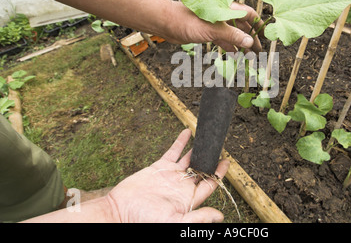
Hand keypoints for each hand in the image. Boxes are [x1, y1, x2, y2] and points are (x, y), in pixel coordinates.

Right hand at [105, 129, 229, 222]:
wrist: (120, 210)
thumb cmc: (145, 220)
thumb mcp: (174, 221)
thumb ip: (197, 217)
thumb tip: (219, 215)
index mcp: (189, 199)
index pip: (210, 184)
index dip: (219, 173)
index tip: (227, 162)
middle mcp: (182, 186)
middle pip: (202, 169)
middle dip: (211, 159)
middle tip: (220, 147)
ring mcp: (171, 175)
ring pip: (189, 158)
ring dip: (198, 149)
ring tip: (207, 139)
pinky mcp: (160, 167)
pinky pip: (173, 151)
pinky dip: (181, 142)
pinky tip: (188, 132)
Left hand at [163, 1, 263, 52]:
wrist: (166, 22)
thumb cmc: (187, 21)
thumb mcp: (213, 30)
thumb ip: (232, 35)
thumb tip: (250, 42)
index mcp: (227, 8)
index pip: (249, 15)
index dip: (258, 25)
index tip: (265, 36)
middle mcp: (223, 14)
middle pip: (242, 26)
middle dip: (251, 38)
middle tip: (258, 52)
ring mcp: (215, 23)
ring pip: (232, 33)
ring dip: (240, 44)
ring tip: (249, 56)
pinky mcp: (207, 31)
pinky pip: (222, 39)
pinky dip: (229, 46)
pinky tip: (235, 55)